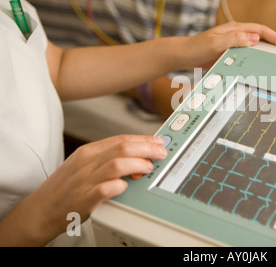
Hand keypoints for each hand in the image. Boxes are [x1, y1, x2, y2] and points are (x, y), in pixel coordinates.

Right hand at [23, 135, 165, 244]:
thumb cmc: (64, 188)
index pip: (120, 139)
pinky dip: (119, 186)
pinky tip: (126, 186)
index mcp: (88, 152)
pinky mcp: (84, 199)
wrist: (40, 210)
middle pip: (122, 148)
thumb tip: (135, 153)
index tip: (158, 142)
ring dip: (138, 164)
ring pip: (117, 164)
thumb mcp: (82, 165)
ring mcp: (85, 180)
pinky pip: (106, 189)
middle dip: (146, 148)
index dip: (143, 139)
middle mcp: (87, 163)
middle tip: (161, 153)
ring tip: (149, 168)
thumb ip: (106, 158)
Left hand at [182, 21, 275, 67]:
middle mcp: (236, 34)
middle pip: (261, 37)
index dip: (275, 37)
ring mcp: (233, 43)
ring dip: (267, 52)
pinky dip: (256, 59)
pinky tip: (259, 67)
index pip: (261, 30)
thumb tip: (254, 38)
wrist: (183, 55)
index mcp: (235, 29)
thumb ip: (234, 39)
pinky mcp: (229, 52)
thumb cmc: (196, 48)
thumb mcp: (215, 43)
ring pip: (255, 46)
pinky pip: (247, 54)